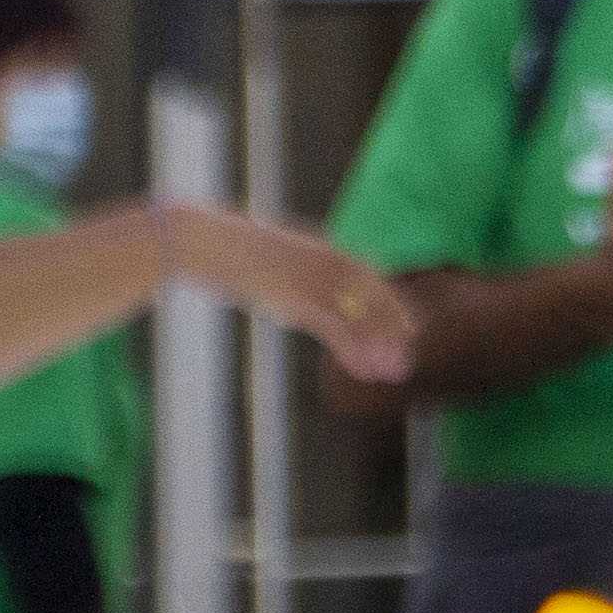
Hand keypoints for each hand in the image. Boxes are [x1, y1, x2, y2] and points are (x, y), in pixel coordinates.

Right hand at [157, 207, 414, 385]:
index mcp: (322, 247)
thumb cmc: (228, 248)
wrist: (199, 238)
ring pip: (357, 315)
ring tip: (393, 374)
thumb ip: (296, 267)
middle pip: (373, 296)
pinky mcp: (290, 296)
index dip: (393, 303)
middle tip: (406, 360)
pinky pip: (332, 326)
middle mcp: (323, 260)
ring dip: (378, 345)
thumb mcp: (271, 254)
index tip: (412, 327)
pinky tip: (364, 371)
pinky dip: (352, 349)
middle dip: (393, 328)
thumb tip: (301, 290)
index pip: (372, 276)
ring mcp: (308, 278)